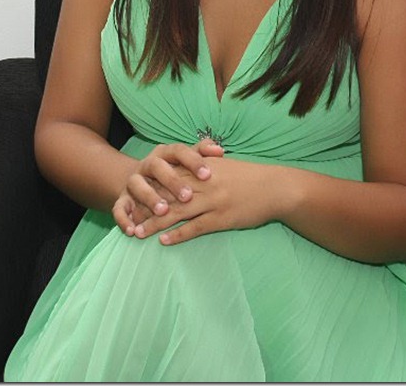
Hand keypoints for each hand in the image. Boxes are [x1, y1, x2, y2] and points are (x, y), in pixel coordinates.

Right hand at [112, 139, 223, 236]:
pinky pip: (118, 208)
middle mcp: (147, 164)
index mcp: (165, 153)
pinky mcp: (121, 198)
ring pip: (137, 185)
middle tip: (187, 196)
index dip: (193, 161)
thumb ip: (202, 153)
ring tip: (163, 210)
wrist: (142, 181)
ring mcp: (133, 181)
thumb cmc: (174, 172)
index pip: (179, 151)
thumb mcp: (186, 161)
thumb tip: (220, 150)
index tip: (208, 174)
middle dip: (172, 181)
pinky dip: (124, 219)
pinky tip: (133, 230)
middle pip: (157, 167)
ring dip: (149, 197)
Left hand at [133, 157, 286, 244]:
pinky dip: (177, 234)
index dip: (151, 185)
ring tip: (138, 232)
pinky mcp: (221, 218)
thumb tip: (188, 165)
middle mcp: (204, 182)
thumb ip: (204, 164)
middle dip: (146, 205)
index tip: (134, 194)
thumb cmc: (251, 177)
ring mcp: (212, 201)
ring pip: (176, 212)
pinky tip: (163, 241)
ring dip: (155, 223)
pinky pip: (195, 228)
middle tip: (128, 215)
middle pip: (167, 194)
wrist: (276, 188)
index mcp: (204, 167)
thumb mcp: (225, 165)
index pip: (170, 175)